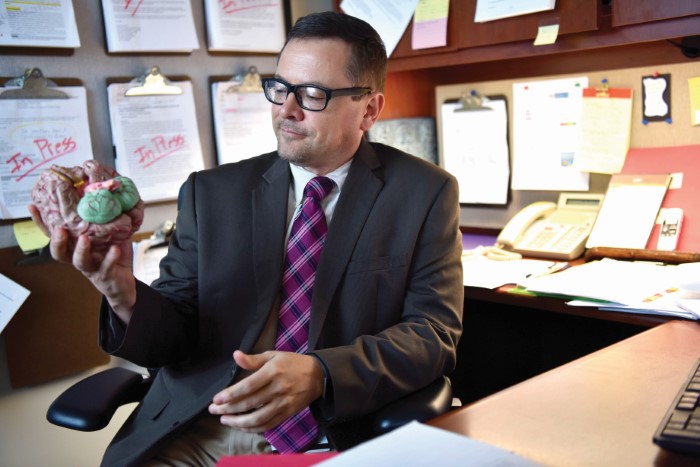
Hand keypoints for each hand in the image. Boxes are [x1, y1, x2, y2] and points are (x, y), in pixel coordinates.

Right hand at [28, 204, 136, 322]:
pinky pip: (106, 266)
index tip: (32, 207)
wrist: (124, 284)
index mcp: (75, 246)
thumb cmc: (113, 256)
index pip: (54, 235)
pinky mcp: (106, 275)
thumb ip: (104, 219)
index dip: (42, 223)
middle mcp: (78, 257)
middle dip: (57, 240)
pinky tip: (115, 249)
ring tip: (84, 239)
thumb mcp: (108, 235)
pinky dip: (110, 258)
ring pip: (79, 261)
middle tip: (59, 229)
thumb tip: (105, 193)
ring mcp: (91, 268)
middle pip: (59, 252)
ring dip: (81, 250)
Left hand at [208, 350, 323, 431]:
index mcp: (273, 371)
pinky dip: (253, 429)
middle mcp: (278, 388)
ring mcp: (283, 403)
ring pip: (257, 418)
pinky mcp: (287, 413)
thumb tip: (235, 355)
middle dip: (228, 408)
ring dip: (238, 422)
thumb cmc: (292, 363)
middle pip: (249, 403)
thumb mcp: (273, 355)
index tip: (217, 399)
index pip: (248, 386)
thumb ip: (253, 359)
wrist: (317, 375)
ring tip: (224, 420)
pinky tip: (241, 426)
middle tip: (214, 410)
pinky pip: (268, 424)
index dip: (230, 394)